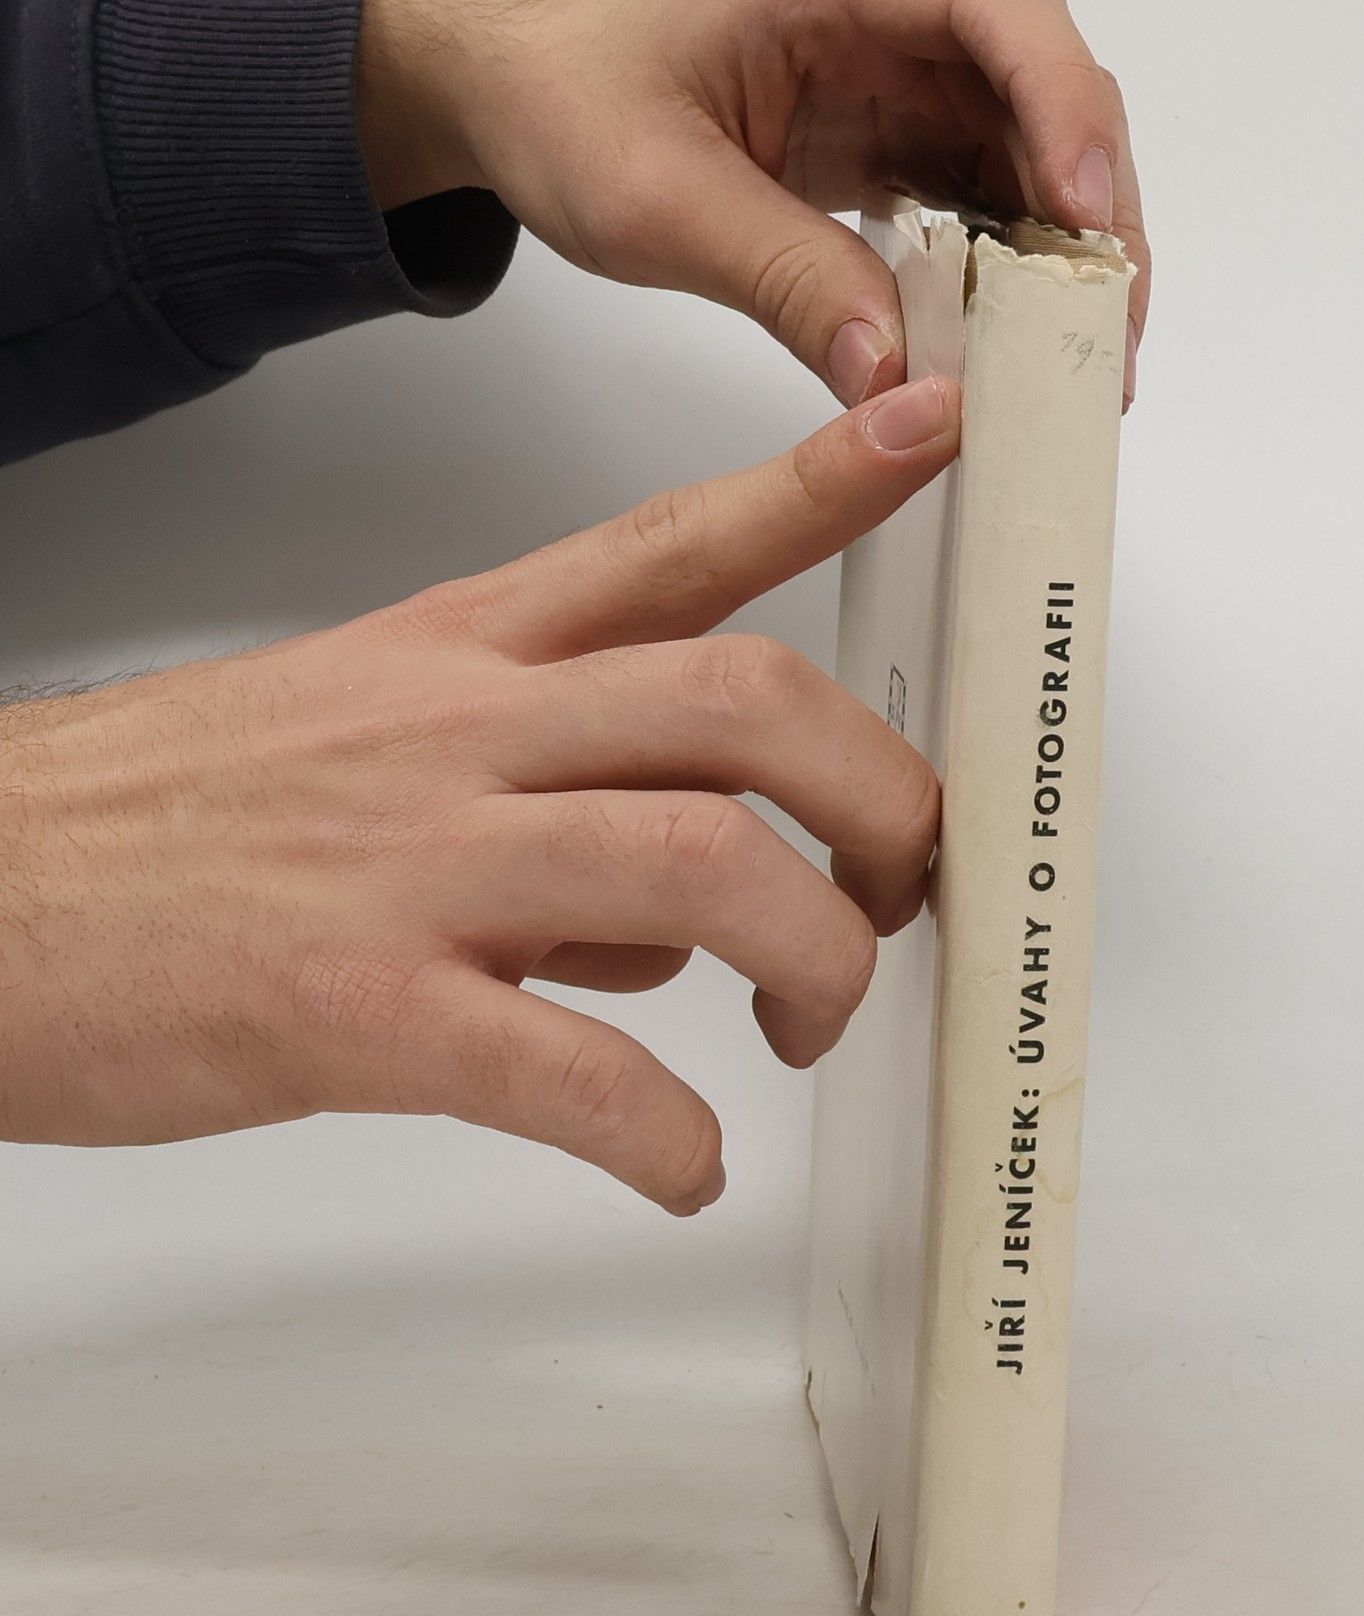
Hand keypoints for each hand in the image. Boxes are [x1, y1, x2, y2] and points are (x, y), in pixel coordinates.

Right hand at [0, 377, 959, 1211]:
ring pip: (696, 862)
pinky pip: (572, 1072)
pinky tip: (684, 1169)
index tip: (925, 430)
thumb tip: (690, 910)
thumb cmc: (170, 828)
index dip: (818, 483)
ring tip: (811, 1030)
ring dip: (812, 957)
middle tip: (898, 891)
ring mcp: (413, 866)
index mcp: (461, 655)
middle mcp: (458, 732)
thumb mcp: (372, 749)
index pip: (674, 544)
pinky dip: (668, 1135)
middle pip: (744, 703)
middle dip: (877, 798)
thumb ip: (553, 807)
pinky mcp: (357, 1009)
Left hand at [355, 0, 1149, 406]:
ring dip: (1056, 260)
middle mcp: (892, 9)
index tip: (1083, 225)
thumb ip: (786, 280)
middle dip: (1088, 217)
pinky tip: (1004, 342)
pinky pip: (979, 197)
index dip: (1064, 118)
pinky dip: (1002, 274)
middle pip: (1047, 96)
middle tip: (1103, 338)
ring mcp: (899, 72)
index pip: (1002, 20)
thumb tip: (895, 377)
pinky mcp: (890, 132)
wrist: (505, 83)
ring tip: (1069, 363)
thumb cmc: (556, 85)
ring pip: (1029, 155)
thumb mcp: (658, 194)